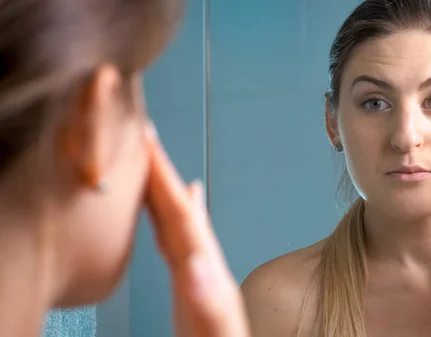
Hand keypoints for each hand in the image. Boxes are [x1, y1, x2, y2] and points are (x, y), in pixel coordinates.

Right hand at [144, 122, 248, 336]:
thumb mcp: (213, 321)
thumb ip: (205, 294)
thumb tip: (193, 262)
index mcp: (204, 263)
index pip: (181, 211)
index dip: (163, 178)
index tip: (149, 143)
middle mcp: (201, 257)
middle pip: (178, 206)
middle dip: (160, 172)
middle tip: (145, 138)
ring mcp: (196, 266)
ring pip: (175, 217)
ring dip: (162, 189)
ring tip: (151, 164)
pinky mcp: (188, 279)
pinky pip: (173, 238)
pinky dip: (168, 218)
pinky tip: (168, 211)